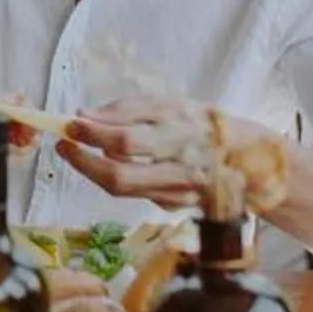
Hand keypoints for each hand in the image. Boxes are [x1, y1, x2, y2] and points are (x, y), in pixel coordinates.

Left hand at [61, 96, 274, 209]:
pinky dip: (115, 178)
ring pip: (124, 189)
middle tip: (64, 144)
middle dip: (84, 161)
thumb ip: (129, 109)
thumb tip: (85, 114)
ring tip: (75, 152)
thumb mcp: (172, 105)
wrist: (248, 161)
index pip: (128, 139)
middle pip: (121, 174)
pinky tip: (107, 165)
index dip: (94, 133)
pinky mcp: (175, 206)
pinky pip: (136, 194)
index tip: (70, 123)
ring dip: (91, 171)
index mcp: (181, 133)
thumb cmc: (203, 125)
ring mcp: (177, 192)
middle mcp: (179, 167)